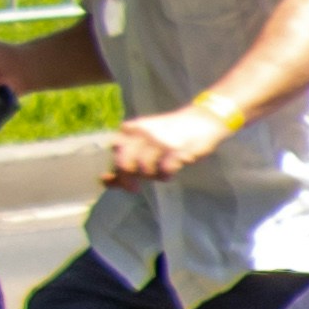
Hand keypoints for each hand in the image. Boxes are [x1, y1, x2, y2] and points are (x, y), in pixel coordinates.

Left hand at [102, 103, 236, 182]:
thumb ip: (126, 157)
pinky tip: (170, 173)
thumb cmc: (171, 133)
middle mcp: (142, 134)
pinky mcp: (176, 150)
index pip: (112, 153)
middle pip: (124, 163)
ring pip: (144, 169)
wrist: (203, 120)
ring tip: (160, 173)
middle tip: (134, 188)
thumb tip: (105, 181)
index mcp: (131, 129)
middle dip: (127, 179)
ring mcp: (158, 141)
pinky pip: (164, 170)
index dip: (113, 169)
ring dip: (151, 176)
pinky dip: (165, 175)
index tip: (117, 180)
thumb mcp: (145, 141)